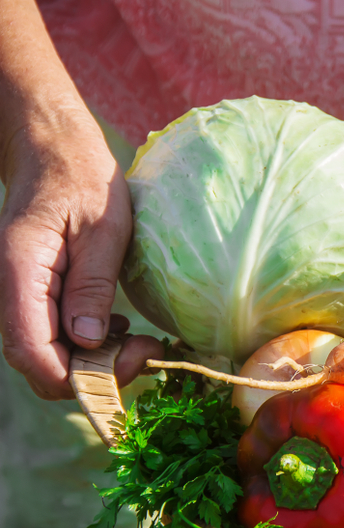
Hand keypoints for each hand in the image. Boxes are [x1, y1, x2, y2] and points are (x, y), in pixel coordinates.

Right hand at [0, 105, 162, 398]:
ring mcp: (22, 297)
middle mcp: (11, 291)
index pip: (33, 352)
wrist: (53, 150)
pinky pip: (53, 338)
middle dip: (93, 375)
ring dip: (94, 362)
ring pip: (47, 356)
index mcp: (20, 272)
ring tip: (138, 340)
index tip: (132, 362)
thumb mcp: (103, 226)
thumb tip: (91, 341)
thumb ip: (92, 284)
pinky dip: (88, 346)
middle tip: (146, 351)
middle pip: (39, 364)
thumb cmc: (82, 177)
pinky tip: (119, 328)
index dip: (77, 377)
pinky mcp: (36, 298)